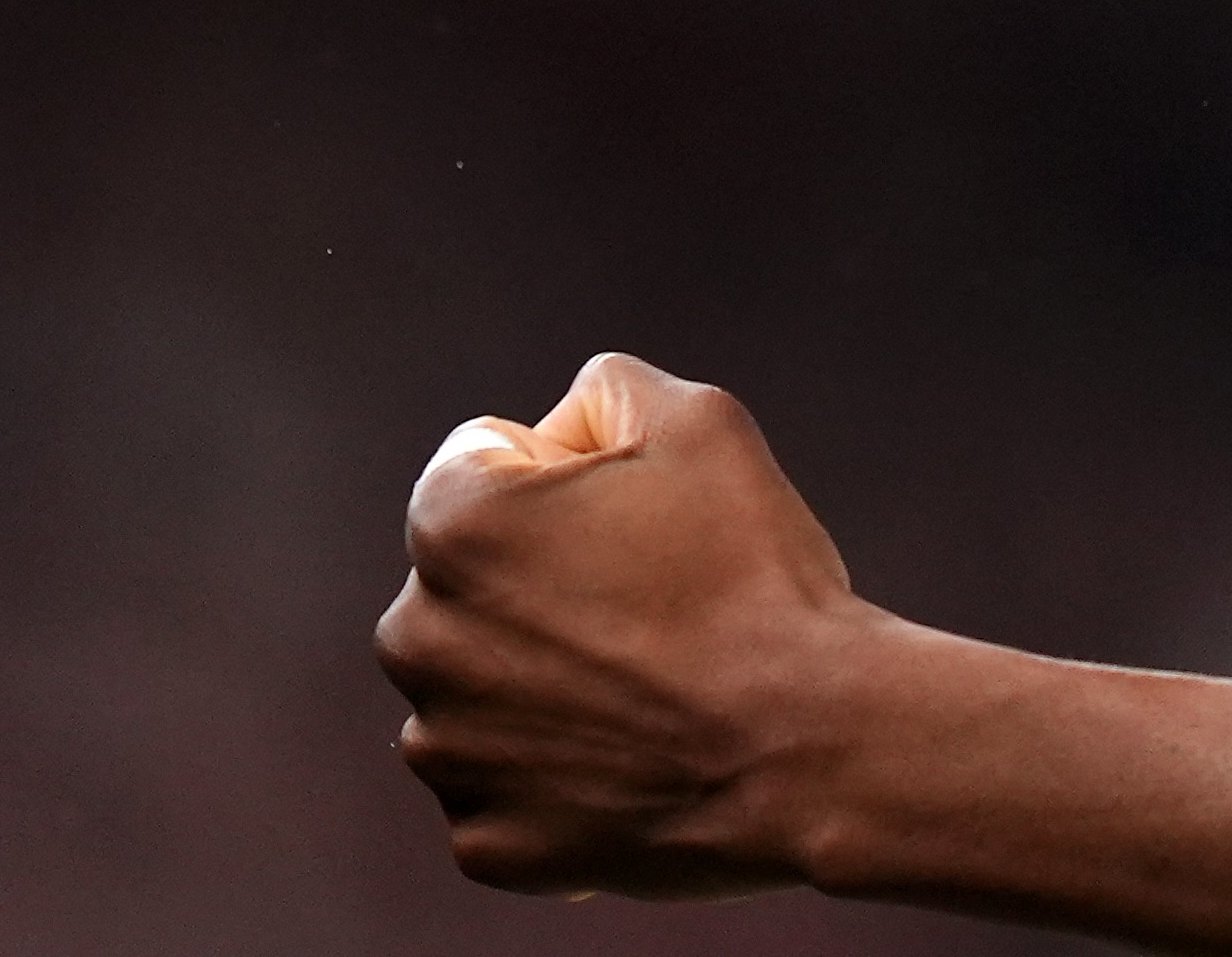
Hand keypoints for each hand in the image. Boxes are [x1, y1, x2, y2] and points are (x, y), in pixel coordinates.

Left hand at [376, 352, 879, 897]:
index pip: (484, 464)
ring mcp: (448, 753)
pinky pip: (507, 792)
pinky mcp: (486, 842)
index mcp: (449, 524)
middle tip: (649, 613)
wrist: (815, 750)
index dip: (572, 481)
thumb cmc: (760, 580)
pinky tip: (633, 764)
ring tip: (645, 692)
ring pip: (480, 691)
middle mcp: (416, 639)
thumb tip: (556, 431)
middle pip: (471, 585)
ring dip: (539, 686)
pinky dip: (557, 782)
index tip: (640, 529)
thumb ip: (603, 390)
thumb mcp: (697, 420)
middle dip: (539, 587)